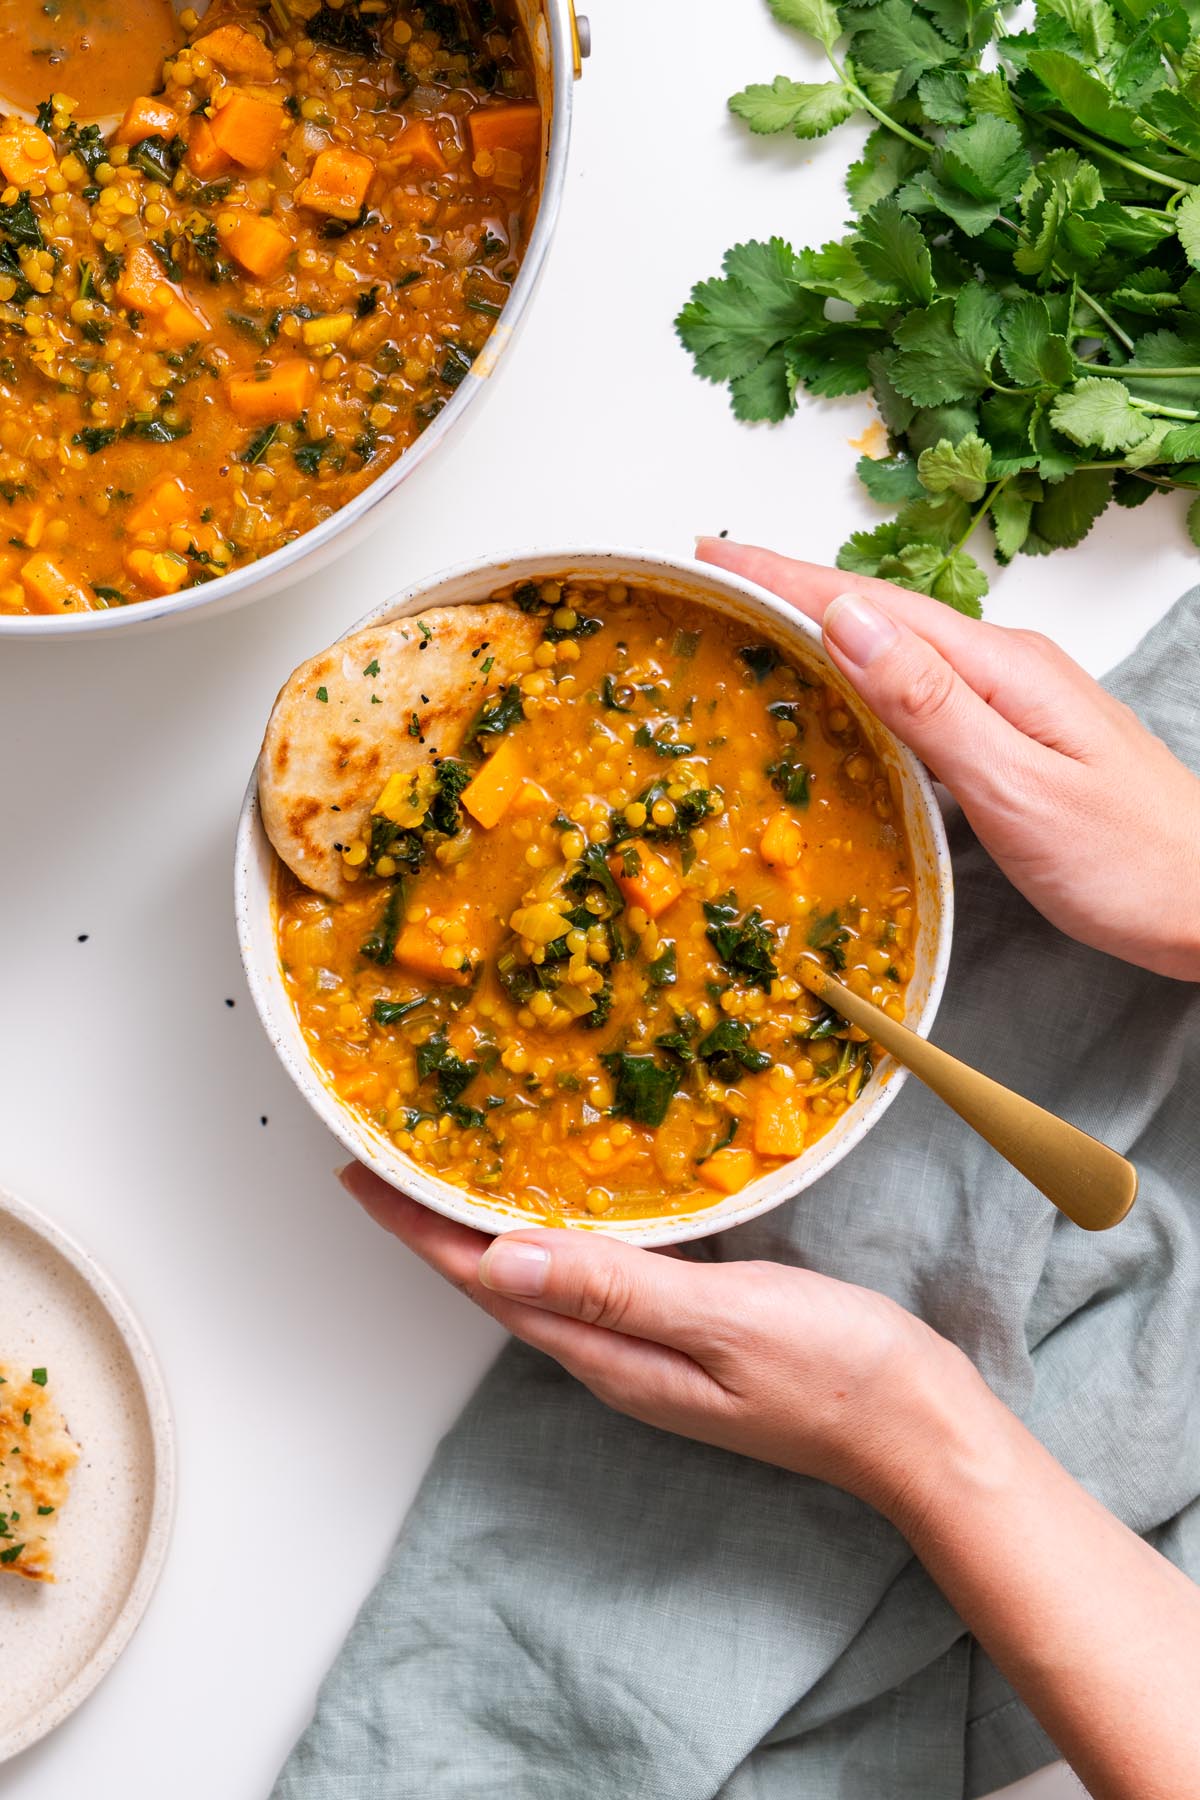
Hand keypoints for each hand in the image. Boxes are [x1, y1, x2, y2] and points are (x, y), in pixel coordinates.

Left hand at [341, 1164, 978, 1514]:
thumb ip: (615, 1289)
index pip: (486, 1282)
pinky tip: (562, 1200)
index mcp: (609, 1353)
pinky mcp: (684, 1328)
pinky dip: (556, 1229)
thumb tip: (499, 1262)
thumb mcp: (726, 1319)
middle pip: (497, 1280)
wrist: (918, 1428)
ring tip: (447, 1167)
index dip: (417, 1228)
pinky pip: (592, 1272)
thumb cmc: (836, 1374)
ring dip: (487, 1224)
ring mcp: (647, 1346)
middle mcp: (612, 1354)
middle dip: (434, 1221)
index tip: (359, 1173)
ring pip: (541, 1274)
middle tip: (387, 1152)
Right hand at [698, 539, 1199, 981]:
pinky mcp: (1011, 736)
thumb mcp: (1017, 786)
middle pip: (878, 612)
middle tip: (709, 578)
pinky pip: (918, 687)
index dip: (784, 577)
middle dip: (789, 588)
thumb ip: (931, 705)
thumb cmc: (1128, 862)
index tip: (709, 552)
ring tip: (751, 617)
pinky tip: (839, 688)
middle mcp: (1004, 668)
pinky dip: (861, 675)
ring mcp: (1010, 700)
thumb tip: (847, 622)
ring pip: (896, 647)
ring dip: (821, 626)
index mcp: (1000, 667)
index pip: (871, 605)